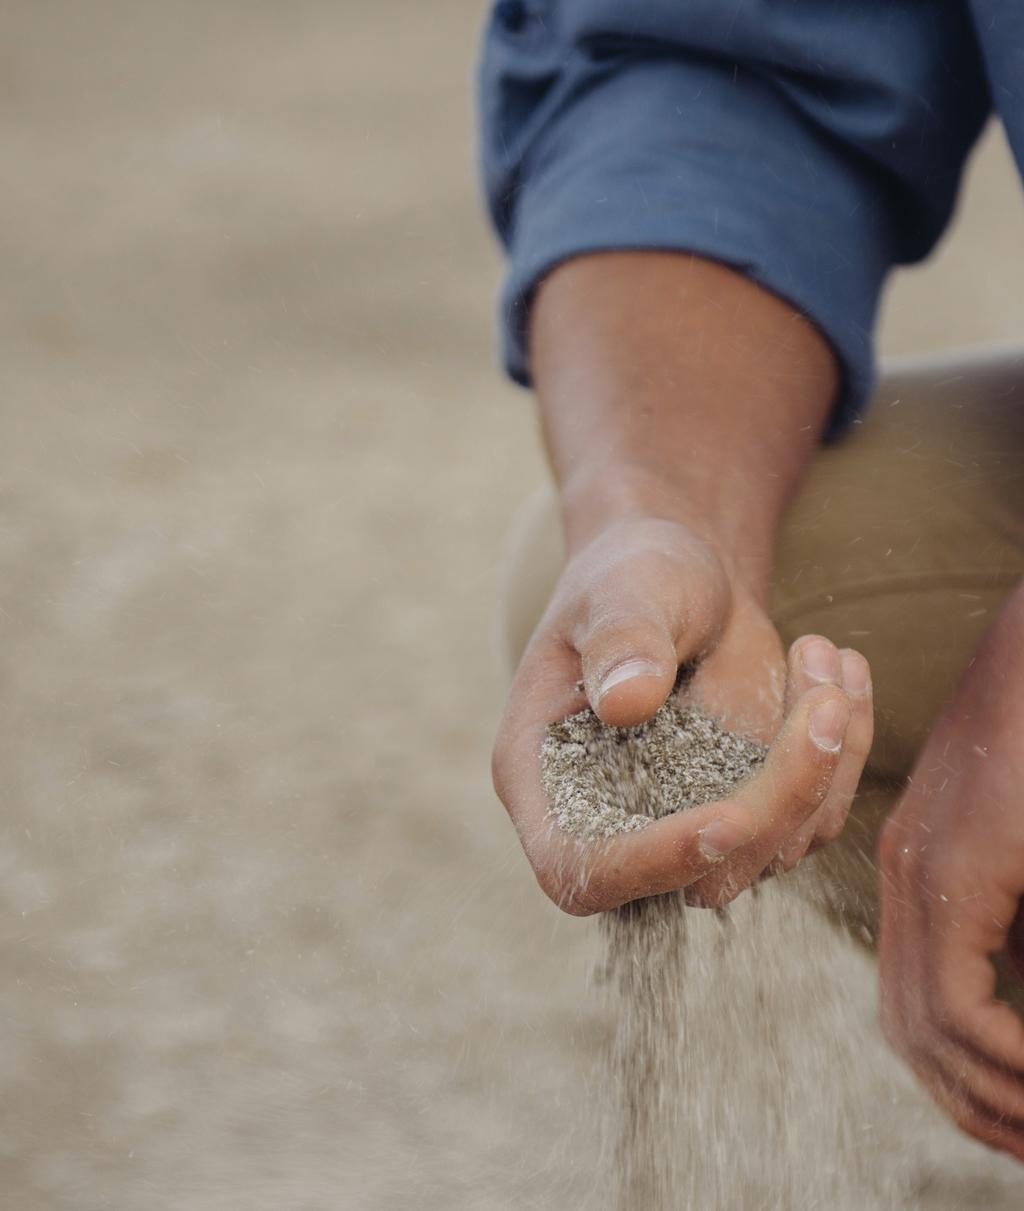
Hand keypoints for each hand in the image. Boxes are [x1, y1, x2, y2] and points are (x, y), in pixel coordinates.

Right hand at [492, 515, 872, 913]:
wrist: (682, 575)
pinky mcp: (753, 811)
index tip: (728, 819)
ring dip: (824, 762)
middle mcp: (613, 820)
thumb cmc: (631, 576)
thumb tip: (627, 702)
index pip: (579, 867)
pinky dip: (845, 751)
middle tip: (824, 699)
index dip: (649, 864)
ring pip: (774, 851)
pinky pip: (816, 816)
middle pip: (698, 874)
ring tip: (822, 652)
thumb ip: (620, 640)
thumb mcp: (619, 591)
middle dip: (777, 799)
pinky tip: (840, 670)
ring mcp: (688, 823)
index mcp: (544, 779)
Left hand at [879, 595, 1023, 1161]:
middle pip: (914, 1034)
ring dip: (991, 1093)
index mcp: (924, 876)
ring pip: (927, 1028)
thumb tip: (1018, 998)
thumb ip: (1021, 937)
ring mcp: (924, 870)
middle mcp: (907, 878)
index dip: (964, 1084)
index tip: (1019, 1123)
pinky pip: (955, 1000)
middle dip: (975, 1103)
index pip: (917, 1012)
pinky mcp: (956, 865)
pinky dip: (1002, 1053)